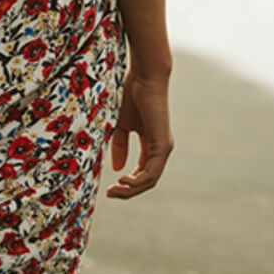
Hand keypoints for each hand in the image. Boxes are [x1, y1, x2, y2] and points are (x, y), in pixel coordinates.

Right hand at [106, 69, 172, 199]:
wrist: (144, 78)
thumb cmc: (132, 97)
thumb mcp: (121, 126)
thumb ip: (120, 146)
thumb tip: (118, 169)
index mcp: (152, 146)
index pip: (142, 174)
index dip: (126, 185)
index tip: (109, 189)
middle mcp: (161, 150)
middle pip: (146, 182)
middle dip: (128, 192)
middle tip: (110, 194)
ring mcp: (164, 149)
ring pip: (150, 180)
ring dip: (131, 190)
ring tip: (115, 189)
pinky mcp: (163, 145)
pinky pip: (151, 172)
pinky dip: (137, 181)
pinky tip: (122, 180)